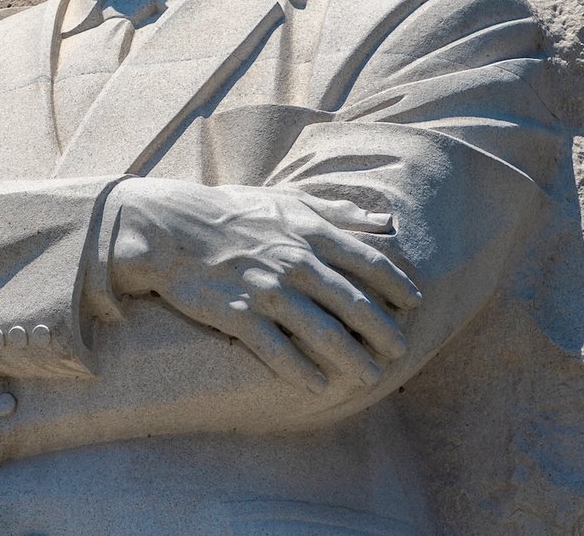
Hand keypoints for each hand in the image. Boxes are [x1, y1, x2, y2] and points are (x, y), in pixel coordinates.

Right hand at [107, 179, 421, 391]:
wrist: (169, 229)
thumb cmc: (230, 212)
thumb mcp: (285, 199)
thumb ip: (336, 210)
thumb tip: (383, 219)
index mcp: (309, 231)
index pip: (368, 262)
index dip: (396, 286)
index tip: (414, 304)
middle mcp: (294, 261)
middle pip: (353, 303)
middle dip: (382, 331)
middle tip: (399, 352)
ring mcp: (267, 290)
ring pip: (323, 331)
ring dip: (351, 358)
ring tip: (370, 376)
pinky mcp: (238, 315)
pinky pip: (277, 349)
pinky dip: (301, 369)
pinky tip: (319, 384)